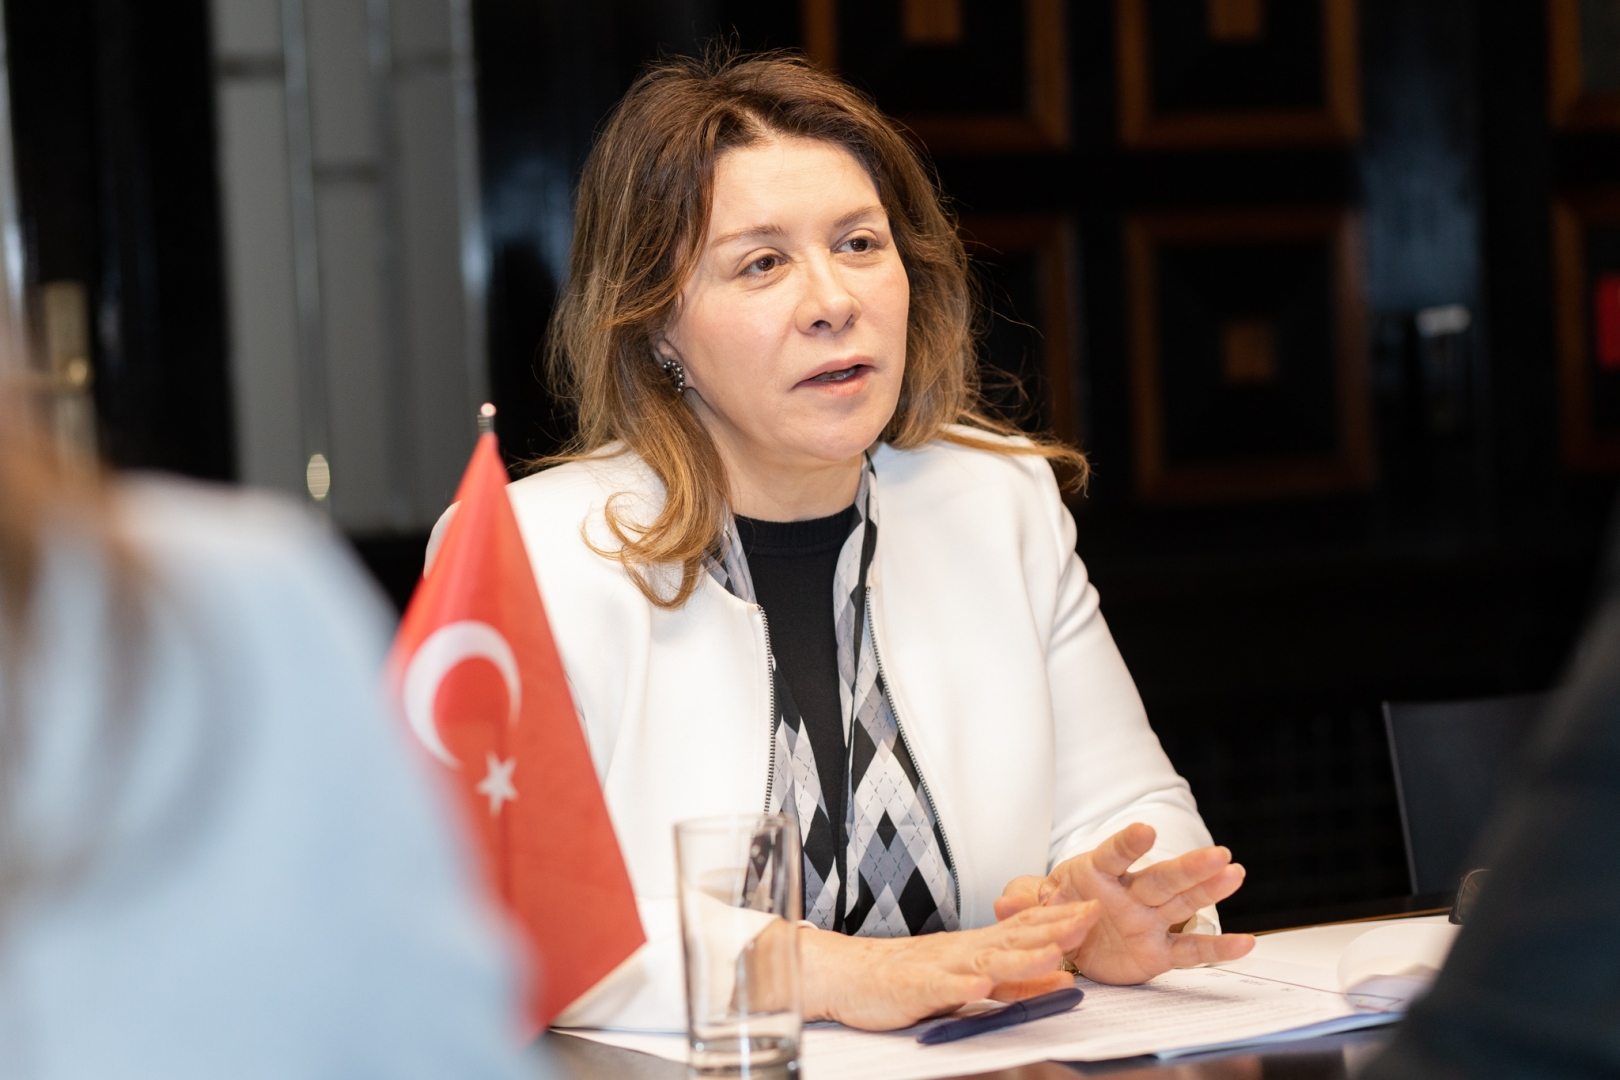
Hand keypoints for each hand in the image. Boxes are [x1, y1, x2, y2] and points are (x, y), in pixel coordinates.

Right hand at [799, 901, 1098, 1029]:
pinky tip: (978, 985)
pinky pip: (940, 987)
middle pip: (1014, 937)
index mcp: (979, 946)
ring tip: (1050, 954)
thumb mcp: (972, 978)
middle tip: (1089, 916)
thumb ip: (1016, 981)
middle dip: (1054, 928)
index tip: (1095, 907)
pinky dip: (960, 985)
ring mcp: (940, 967)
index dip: (1061, 918)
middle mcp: (964, 951)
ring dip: (1020, 957)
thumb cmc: (912, 977)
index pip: (1026, 927)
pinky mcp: (915, 988)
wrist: (852, 975)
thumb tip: (1061, 978)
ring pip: (985, 961)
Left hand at [993, 823, 1254, 984]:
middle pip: (1160, 878)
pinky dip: (1217, 949)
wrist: (1069, 942)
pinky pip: (1190, 951)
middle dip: (1188, 867)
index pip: (1112, 856)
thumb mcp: (1033, 907)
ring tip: (1235, 872)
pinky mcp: (1159, 951)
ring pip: (1182, 903)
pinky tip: (1248, 943)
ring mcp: (1148, 920)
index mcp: (1095, 875)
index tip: (1145, 831)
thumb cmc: (1056, 910)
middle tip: (1218, 853)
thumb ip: (1023, 903)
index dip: (1127, 844)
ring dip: (1209, 889)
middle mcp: (1129, 893)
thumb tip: (1003, 904)